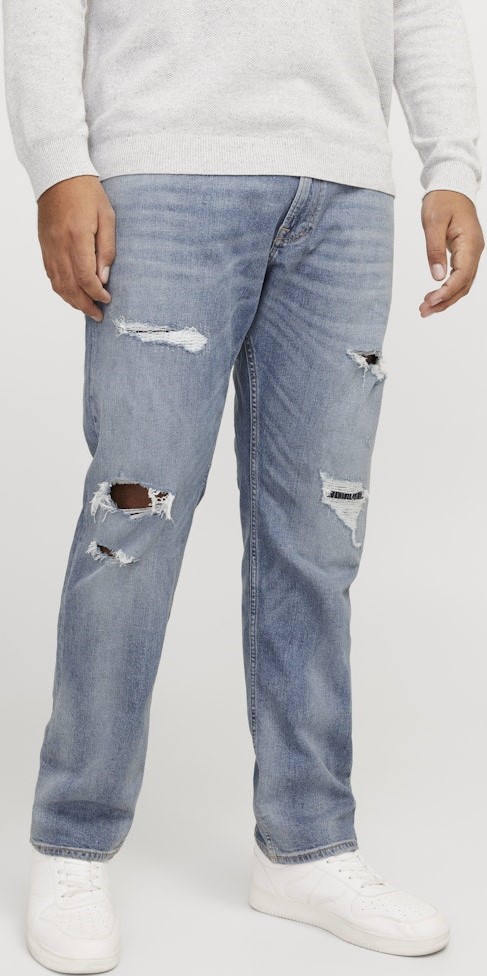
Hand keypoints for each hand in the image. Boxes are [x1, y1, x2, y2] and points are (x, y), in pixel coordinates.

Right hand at [38, 175, 115, 322]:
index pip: (86, 278)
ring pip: (58, 284)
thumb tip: (104, 277)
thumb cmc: (86, 192)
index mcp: (77, 239)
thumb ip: (107, 249)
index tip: (107, 299)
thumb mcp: (107, 217)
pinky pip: (51, 274)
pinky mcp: (44, 245)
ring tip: (86, 308)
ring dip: (72, 300)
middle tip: (98, 315)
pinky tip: (72, 293)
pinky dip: (61, 288)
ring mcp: (49, 247)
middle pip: (70, 287)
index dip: (97, 294)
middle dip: (85, 305)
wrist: (58, 174)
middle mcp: (60, 246)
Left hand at [419, 189, 483, 316]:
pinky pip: (460, 277)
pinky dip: (448, 290)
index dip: (447, 291)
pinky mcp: (465, 254)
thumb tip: (437, 276)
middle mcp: (475, 251)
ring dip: (446, 299)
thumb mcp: (432, 222)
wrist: (452, 186)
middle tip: (423, 311)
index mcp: (470, 243)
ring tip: (426, 309)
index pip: (462, 275)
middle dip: (444, 301)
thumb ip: (434, 249)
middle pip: (463, 284)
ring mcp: (472, 253)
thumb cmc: (442, 200)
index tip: (430, 301)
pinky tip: (435, 298)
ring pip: (463, 284)